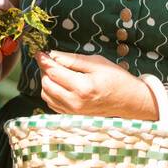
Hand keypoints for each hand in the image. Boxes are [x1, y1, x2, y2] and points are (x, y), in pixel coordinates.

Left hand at [35, 51, 151, 117]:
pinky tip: (61, 83)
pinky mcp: (72, 115)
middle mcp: (75, 102)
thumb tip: (53, 55)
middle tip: (52, 59)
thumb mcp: (98, 63)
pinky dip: (51, 91)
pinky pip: (52, 103)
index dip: (44, 61)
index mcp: (82, 87)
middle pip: (47, 84)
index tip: (39, 52)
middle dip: (45, 70)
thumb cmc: (116, 79)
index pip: (54, 72)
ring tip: (58, 71)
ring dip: (47, 81)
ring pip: (46, 94)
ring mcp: (72, 111)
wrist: (129, 100)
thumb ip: (73, 59)